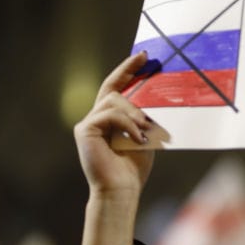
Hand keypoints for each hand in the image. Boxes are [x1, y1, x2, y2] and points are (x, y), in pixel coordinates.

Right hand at [74, 52, 155, 199]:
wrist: (121, 189)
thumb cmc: (133, 167)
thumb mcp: (145, 136)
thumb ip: (145, 118)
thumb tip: (160, 96)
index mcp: (110, 119)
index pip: (116, 88)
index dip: (127, 70)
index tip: (142, 56)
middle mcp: (96, 118)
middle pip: (112, 88)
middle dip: (129, 73)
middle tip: (146, 61)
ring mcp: (88, 123)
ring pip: (113, 101)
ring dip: (134, 112)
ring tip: (146, 129)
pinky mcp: (84, 130)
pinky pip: (109, 114)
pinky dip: (127, 124)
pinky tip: (138, 138)